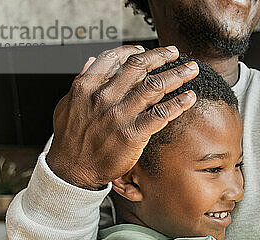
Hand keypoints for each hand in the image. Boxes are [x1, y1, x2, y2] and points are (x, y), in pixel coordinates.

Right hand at [46, 45, 198, 189]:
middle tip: (175, 53)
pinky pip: (161, 114)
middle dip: (161, 56)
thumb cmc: (71, 139)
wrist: (72, 170)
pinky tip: (189, 97)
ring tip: (191, 69)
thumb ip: (81, 81)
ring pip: (154, 87)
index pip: (114, 58)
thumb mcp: (68, 104)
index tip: (145, 50)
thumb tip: (91, 61)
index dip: (133, 51)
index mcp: (87, 86)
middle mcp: (104, 97)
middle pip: (138, 67)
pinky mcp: (132, 134)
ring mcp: (119, 115)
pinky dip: (178, 103)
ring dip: (176, 75)